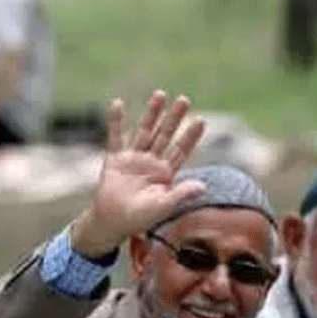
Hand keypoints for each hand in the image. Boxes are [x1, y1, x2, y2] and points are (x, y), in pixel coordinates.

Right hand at [69, 90, 206, 258]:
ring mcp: (133, 158)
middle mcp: (151, 162)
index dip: (190, 137)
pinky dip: (115, 122)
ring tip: (160, 95)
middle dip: (174, 119)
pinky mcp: (115, 159)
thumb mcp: (163, 207)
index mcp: (165, 173)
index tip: (201, 121)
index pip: (180, 151)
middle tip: (184, 100)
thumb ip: (181, 195)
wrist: (112, 223)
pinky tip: (117, 104)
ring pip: (144, 132)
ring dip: (152, 114)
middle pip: (165, 136)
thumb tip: (203, 187)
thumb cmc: (139, 218)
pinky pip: (115, 137)